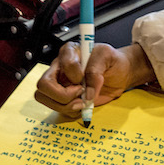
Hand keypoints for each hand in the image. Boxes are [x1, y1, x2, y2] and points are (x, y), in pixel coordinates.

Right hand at [34, 42, 154, 117]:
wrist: (120, 74)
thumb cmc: (112, 61)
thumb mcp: (108, 56)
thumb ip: (96, 70)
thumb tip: (88, 92)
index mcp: (69, 52)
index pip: (63, 65)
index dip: (75, 75)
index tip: (85, 77)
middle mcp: (60, 68)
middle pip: (43, 85)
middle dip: (62, 95)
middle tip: (80, 94)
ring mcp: (60, 84)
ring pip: (46, 100)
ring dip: (66, 106)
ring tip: (83, 102)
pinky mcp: (64, 98)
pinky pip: (59, 109)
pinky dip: (72, 112)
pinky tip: (83, 105)